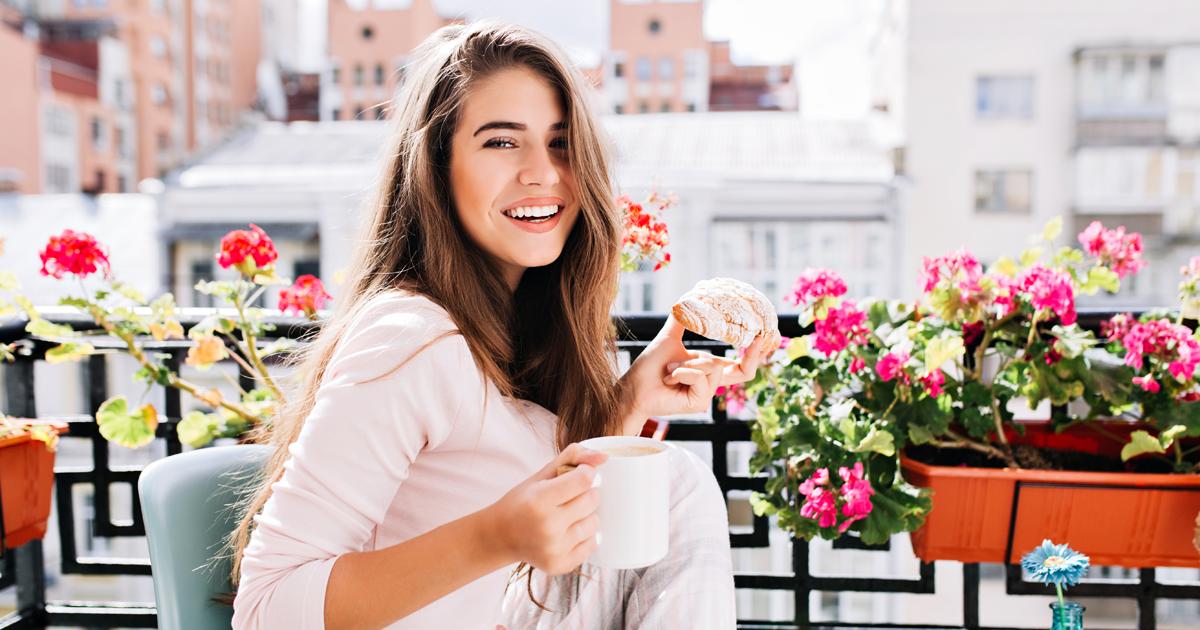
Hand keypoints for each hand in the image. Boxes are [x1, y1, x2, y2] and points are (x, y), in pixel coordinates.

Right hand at [486, 444, 606, 575]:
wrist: (500, 537)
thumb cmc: (522, 501)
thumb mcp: (541, 475)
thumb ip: (572, 457)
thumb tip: (604, 456)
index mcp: (539, 500)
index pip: (584, 480)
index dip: (586, 474)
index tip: (579, 475)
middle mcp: (547, 526)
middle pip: (592, 500)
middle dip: (586, 494)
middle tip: (570, 496)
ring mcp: (554, 548)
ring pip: (594, 523)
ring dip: (587, 515)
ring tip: (568, 515)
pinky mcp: (560, 565)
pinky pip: (591, 545)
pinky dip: (585, 536)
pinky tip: (568, 532)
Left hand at [618, 315, 772, 430]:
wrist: (632, 387)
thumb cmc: (649, 367)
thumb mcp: (669, 338)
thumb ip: (682, 320)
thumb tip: (689, 296)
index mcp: (709, 371)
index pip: (741, 365)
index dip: (756, 353)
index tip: (764, 334)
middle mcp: (711, 384)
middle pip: (744, 371)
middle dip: (754, 353)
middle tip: (760, 336)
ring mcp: (706, 396)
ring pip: (713, 367)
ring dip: (688, 363)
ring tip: (669, 369)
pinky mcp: (698, 403)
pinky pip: (700, 377)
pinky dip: (683, 371)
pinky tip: (669, 377)